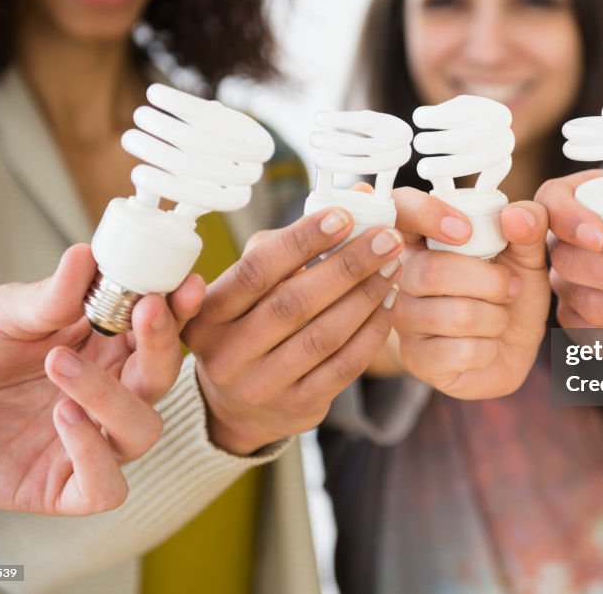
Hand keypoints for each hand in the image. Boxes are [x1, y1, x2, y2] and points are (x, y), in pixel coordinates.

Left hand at [0, 244, 203, 513]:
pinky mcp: (61, 488)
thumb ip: (50, 295)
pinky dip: (95, 457)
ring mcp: (89, 443)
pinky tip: (62, 420)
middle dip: (161, 344)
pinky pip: (107, 487)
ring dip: (114, 398)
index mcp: (102, 348)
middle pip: (163, 378)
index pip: (160, 331)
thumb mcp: (1, 315)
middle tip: (143, 310)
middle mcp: (105, 395)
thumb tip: (87, 254)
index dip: (181, 311)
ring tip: (58, 364)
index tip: (184, 285)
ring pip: (143, 430)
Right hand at [182, 208, 401, 454]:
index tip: (343, 215)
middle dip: (347, 266)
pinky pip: (343, 366)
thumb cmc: (252, 325)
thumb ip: (292, 243)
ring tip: (393, 265)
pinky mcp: (295, 407)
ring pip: (323, 335)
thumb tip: (354, 195)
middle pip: (293, 303)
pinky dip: (371, 331)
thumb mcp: (251, 287)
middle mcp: (226, 353)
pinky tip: (389, 303)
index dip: (302, 240)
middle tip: (385, 238)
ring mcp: (260, 386)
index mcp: (208, 313)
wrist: (242, 405)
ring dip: (365, 296)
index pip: (256, 269)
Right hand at [391, 187, 549, 398]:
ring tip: (498, 318)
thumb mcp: (527, 256)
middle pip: (433, 272)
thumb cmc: (508, 296)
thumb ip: (528, 227)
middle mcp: (401, 275)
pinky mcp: (415, 357)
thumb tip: (515, 215)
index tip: (465, 231)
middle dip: (490, 282)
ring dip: (495, 318)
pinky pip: (459, 350)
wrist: (511, 351)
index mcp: (422, 237)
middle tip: (510, 287)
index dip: (425, 213)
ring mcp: (402, 318)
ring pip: (454, 314)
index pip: (399, 208)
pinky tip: (485, 346)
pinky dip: (488, 349)